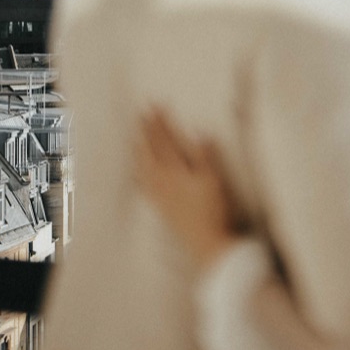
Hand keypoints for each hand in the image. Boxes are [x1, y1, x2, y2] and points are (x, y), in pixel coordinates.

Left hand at [133, 108, 243, 269]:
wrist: (205, 242)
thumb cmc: (212, 210)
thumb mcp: (213, 179)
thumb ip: (205, 155)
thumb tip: (199, 131)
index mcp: (175, 171)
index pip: (165, 141)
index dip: (159, 123)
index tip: (154, 107)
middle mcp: (161, 180)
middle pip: (150, 151)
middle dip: (146, 132)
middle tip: (141, 116)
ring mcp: (158, 194)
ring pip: (143, 166)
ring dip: (140, 149)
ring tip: (136, 138)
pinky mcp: (159, 206)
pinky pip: (143, 184)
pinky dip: (139, 172)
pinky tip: (139, 172)